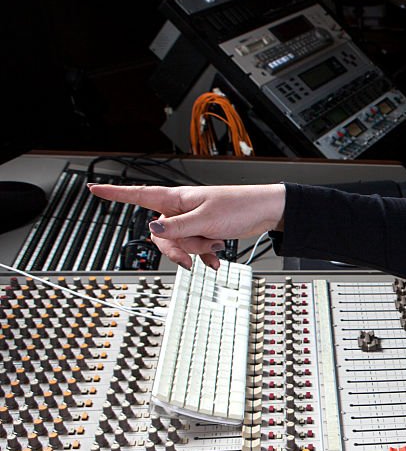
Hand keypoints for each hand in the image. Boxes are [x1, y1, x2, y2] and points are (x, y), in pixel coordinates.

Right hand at [88, 183, 285, 269]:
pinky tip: (216, 262)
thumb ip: (179, 228)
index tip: (93, 188)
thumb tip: (153, 230)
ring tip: (217, 244)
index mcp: (176, 199)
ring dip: (198, 250)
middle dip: (177, 248)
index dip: (115, 193)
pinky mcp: (206, 232)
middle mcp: (181, 209)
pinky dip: (206, 257)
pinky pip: (195, 249)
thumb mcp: (207, 220)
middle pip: (161, 235)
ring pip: (181, 244)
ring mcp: (193, 221)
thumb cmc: (240, 207)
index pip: (139, 195)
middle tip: (194, 256)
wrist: (267, 212)